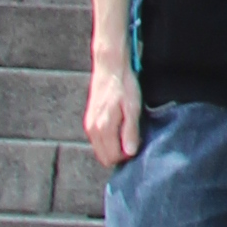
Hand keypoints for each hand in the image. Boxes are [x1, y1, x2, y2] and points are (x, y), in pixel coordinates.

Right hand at [84, 51, 141, 173]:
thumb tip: (130, 152)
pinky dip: (108, 141)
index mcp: (103, 128)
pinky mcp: (89, 120)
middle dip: (119, 155)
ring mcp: (89, 125)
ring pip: (100, 150)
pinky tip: (119, 128)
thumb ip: (130, 131)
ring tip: (127, 133)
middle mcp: (93, 129)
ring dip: (113, 148)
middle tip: (133, 141)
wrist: (110, 68)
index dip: (127, 156)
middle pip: (104, 158)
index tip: (137, 143)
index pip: (113, 158)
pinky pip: (98, 141)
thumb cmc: (124, 86)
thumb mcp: (133, 108)